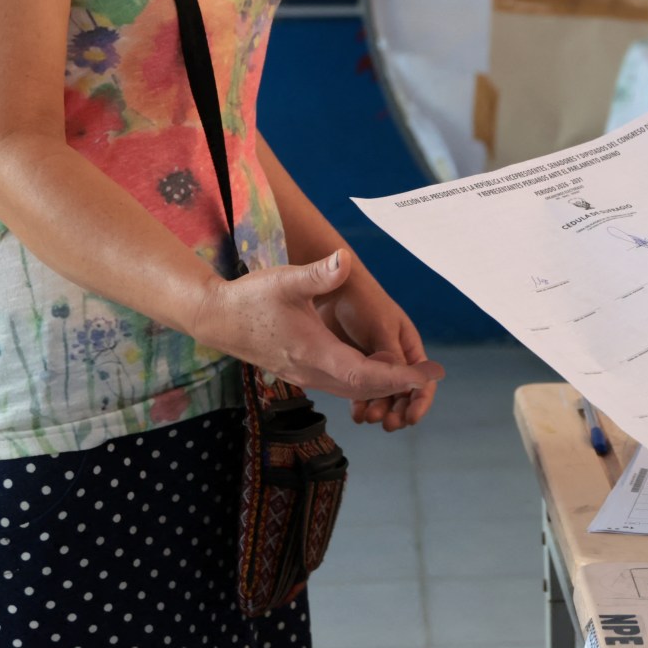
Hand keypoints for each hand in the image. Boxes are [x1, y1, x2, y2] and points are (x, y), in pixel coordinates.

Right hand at [191, 249, 444, 402]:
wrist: (217, 319)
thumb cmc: (251, 298)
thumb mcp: (286, 280)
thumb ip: (319, 273)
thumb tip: (346, 258)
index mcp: (315, 353)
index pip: (365, 376)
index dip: (397, 378)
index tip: (424, 375)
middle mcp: (313, 372)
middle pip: (364, 388)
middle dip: (398, 385)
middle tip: (430, 375)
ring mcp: (306, 376)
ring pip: (353, 389)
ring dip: (382, 385)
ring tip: (412, 374)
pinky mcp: (302, 372)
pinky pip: (341, 384)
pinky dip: (363, 381)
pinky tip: (377, 368)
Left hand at [319, 275, 440, 430]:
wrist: (332, 287)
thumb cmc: (363, 300)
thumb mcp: (381, 327)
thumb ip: (392, 354)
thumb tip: (407, 381)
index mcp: (408, 346)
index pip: (422, 379)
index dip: (420, 401)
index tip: (412, 418)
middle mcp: (394, 357)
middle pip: (403, 393)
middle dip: (399, 410)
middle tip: (388, 424)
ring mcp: (373, 363)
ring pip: (382, 395)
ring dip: (379, 409)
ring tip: (369, 419)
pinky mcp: (353, 365)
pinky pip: (360, 391)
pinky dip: (361, 404)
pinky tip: (356, 414)